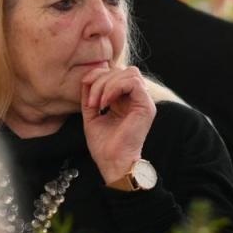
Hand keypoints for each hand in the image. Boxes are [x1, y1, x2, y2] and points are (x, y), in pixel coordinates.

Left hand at [81, 65, 155, 183]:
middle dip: (101, 80)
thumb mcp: (91, 114)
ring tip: (98, 103)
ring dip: (107, 84)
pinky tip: (106, 102)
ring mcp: (143, 101)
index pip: (115, 74)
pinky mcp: (146, 106)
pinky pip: (133, 82)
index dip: (98, 78)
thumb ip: (90, 95)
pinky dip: (115, 87)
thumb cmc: (103, 145)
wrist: (112, 162)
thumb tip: (86, 76)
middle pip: (121, 70)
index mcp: (125, 100)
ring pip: (129, 73)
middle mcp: (136, 99)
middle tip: (91, 102)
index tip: (88, 100)